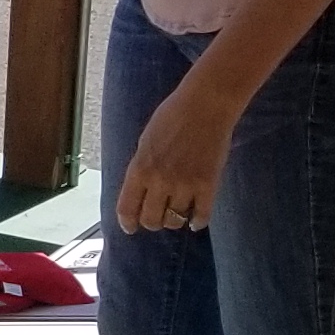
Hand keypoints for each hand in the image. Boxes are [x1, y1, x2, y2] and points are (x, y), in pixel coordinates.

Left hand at [115, 80, 238, 233]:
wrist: (205, 106)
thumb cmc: (171, 117)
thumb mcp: (145, 143)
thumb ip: (142, 169)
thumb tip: (140, 192)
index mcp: (139, 169)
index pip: (126, 208)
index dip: (128, 222)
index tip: (131, 227)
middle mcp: (159, 181)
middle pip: (151, 220)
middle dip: (152, 222)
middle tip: (157, 217)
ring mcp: (185, 185)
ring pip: (175, 221)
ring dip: (174, 220)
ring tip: (177, 213)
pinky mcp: (208, 185)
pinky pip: (201, 216)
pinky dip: (198, 222)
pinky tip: (196, 221)